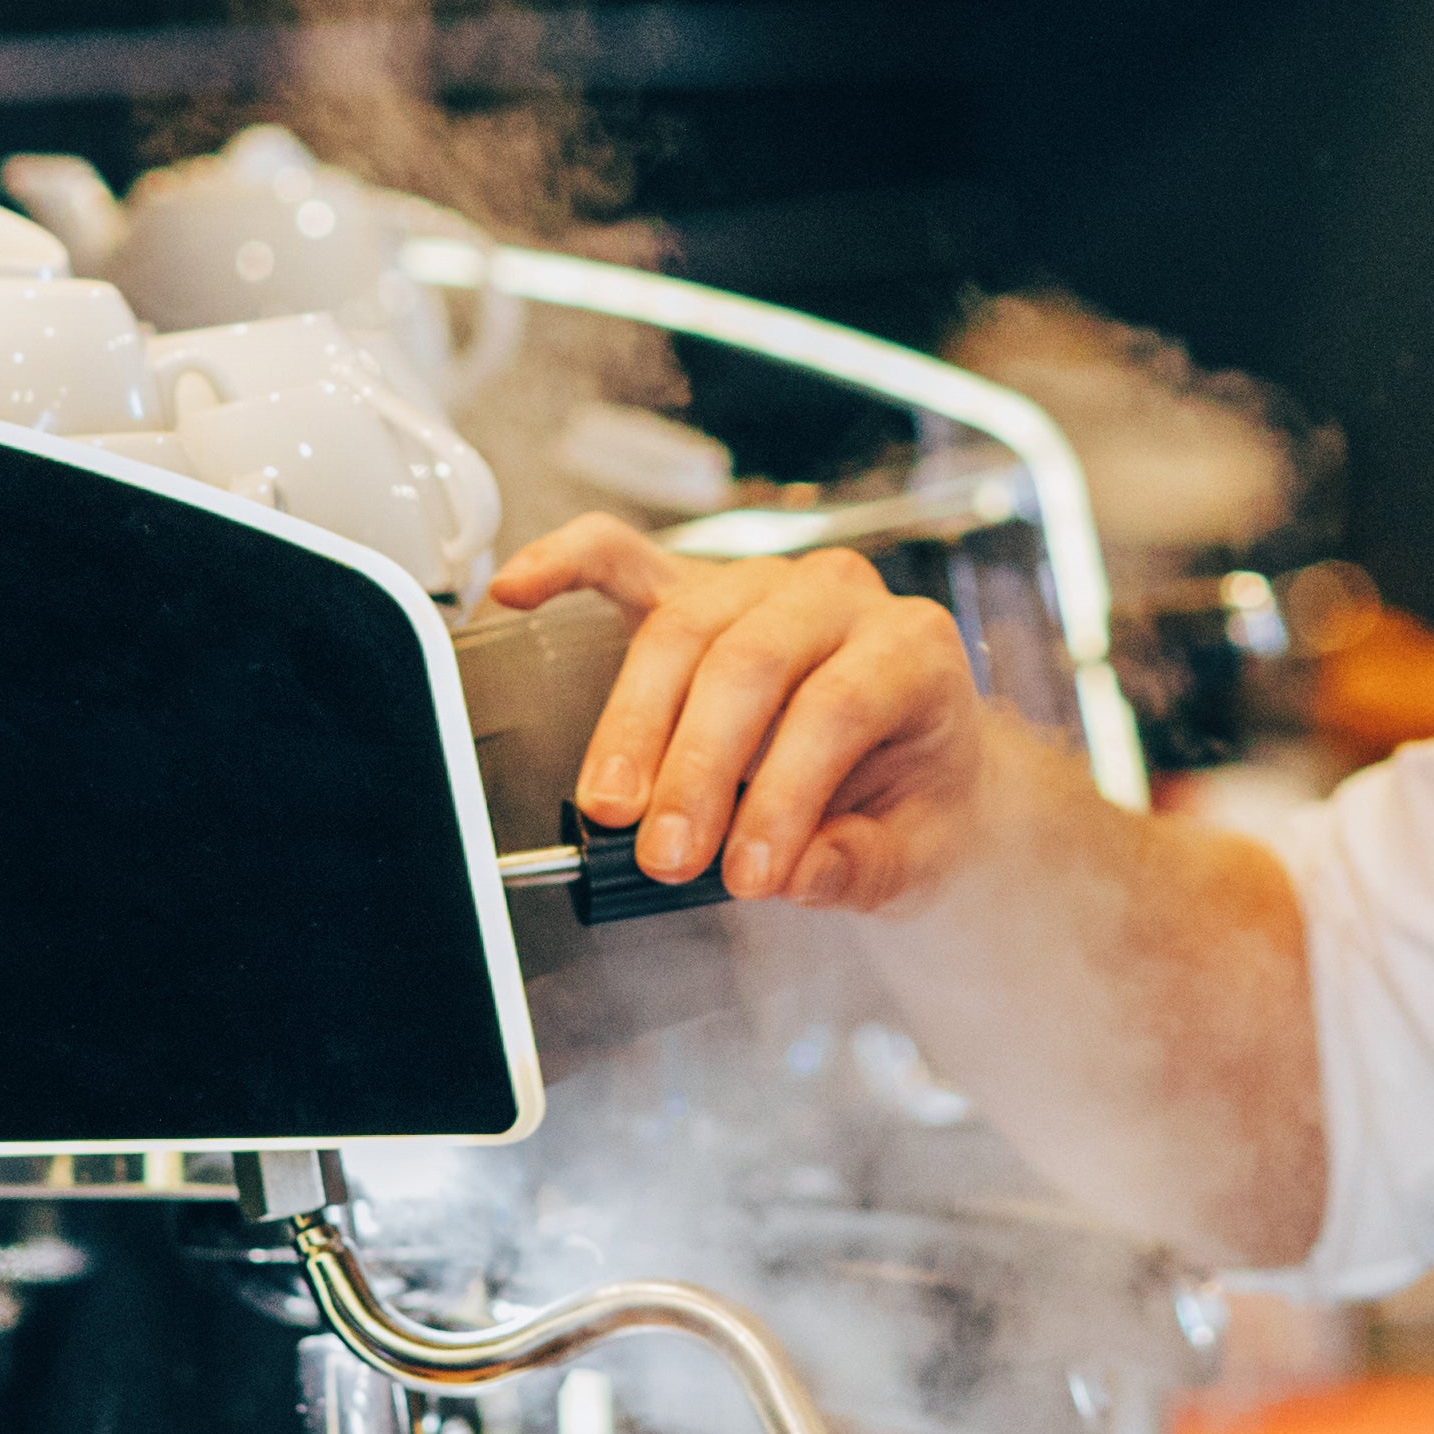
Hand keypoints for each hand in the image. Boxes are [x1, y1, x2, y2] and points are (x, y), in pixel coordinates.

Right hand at [500, 516, 999, 910]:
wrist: (914, 771)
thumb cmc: (912, 804)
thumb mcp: (917, 854)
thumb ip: (861, 865)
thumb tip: (800, 872)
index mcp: (912, 647)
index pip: (837, 708)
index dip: (783, 794)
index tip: (748, 876)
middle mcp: (839, 597)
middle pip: (749, 662)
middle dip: (696, 767)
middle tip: (665, 853)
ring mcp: (761, 583)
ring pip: (682, 629)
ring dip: (633, 722)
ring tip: (611, 807)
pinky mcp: (697, 589)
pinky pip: (623, 557)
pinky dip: (566, 566)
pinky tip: (516, 590)